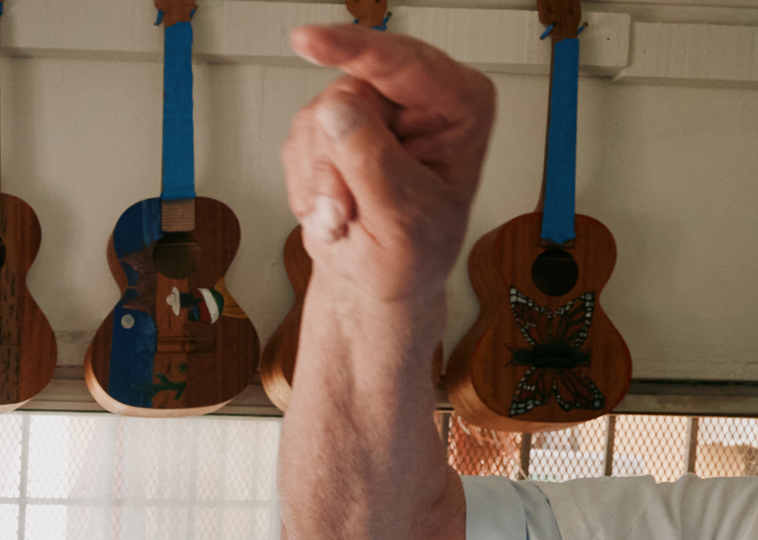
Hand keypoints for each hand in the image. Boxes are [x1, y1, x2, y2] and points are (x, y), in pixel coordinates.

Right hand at [281, 27, 495, 307]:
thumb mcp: (403, 218)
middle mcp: (417, 98)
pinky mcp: (336, 128)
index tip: (310, 41)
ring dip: (321, 181)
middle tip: (343, 211)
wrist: (380, 281)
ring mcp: (373, 111)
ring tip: (345, 217)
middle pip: (349, 95)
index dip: (352, 50)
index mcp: (458, 105)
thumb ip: (373, 161)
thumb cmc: (412, 256)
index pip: (402, 64)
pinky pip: (299, 141)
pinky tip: (332, 207)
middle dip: (335, 161)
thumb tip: (338, 110)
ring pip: (317, 120)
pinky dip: (307, 185)